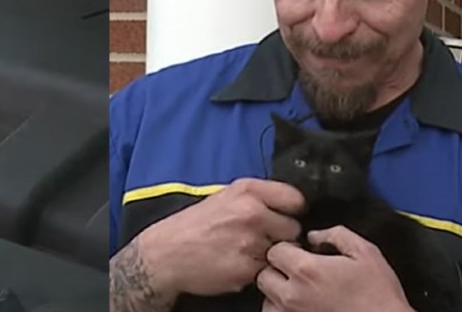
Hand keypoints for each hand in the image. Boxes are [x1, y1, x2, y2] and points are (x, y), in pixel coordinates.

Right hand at [136, 178, 304, 296]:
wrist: (166, 253)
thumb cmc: (194, 224)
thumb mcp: (223, 197)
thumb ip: (255, 197)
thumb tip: (285, 204)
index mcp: (247, 191)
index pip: (295, 198)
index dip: (292, 210)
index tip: (284, 217)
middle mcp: (252, 213)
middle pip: (293, 227)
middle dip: (282, 235)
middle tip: (263, 238)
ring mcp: (251, 242)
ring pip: (282, 252)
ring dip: (270, 254)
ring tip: (247, 252)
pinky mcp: (247, 268)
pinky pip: (267, 270)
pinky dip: (257, 270)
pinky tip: (239, 264)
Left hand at [256, 226, 413, 311]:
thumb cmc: (379, 293)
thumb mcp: (364, 252)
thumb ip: (335, 235)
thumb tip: (313, 236)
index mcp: (306, 270)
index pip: (274, 250)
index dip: (287, 248)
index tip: (300, 252)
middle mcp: (292, 295)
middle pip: (264, 275)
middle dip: (277, 270)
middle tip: (297, 271)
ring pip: (267, 300)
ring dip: (277, 293)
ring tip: (299, 292)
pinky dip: (282, 311)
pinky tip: (300, 306)